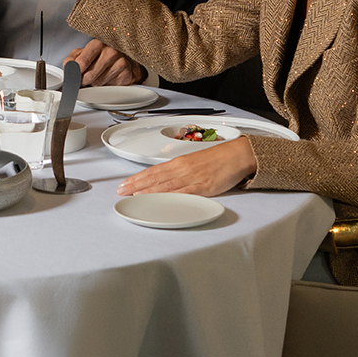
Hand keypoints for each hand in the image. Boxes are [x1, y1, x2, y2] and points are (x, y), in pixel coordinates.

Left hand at [65, 39, 145, 85]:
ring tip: (98, 76)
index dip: (74, 73)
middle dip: (84, 80)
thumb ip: (72, 59)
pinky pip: (109, 86)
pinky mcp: (126, 73)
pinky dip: (105, 85)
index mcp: (97, 44)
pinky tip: (108, 78)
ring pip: (98, 82)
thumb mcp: (83, 53)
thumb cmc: (102, 56)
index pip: (81, 62)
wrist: (124, 60)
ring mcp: (119, 61)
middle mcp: (110, 51)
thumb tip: (67, 69)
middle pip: (89, 75)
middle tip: (83, 79)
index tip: (71, 78)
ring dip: (95, 83)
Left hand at [116, 136, 256, 199]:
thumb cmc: (218, 159)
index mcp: (179, 162)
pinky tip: (159, 201)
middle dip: (135, 185)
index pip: (152, 171)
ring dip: (147, 191)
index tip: (124, 183)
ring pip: (165, 186)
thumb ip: (180, 172)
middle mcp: (182, 169)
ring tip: (132, 196)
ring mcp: (191, 178)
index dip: (137, 178)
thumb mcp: (194, 162)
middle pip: (154, 178)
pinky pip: (182, 193)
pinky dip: (169, 197)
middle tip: (120, 191)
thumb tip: (166, 180)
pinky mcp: (203, 187)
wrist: (237, 155)